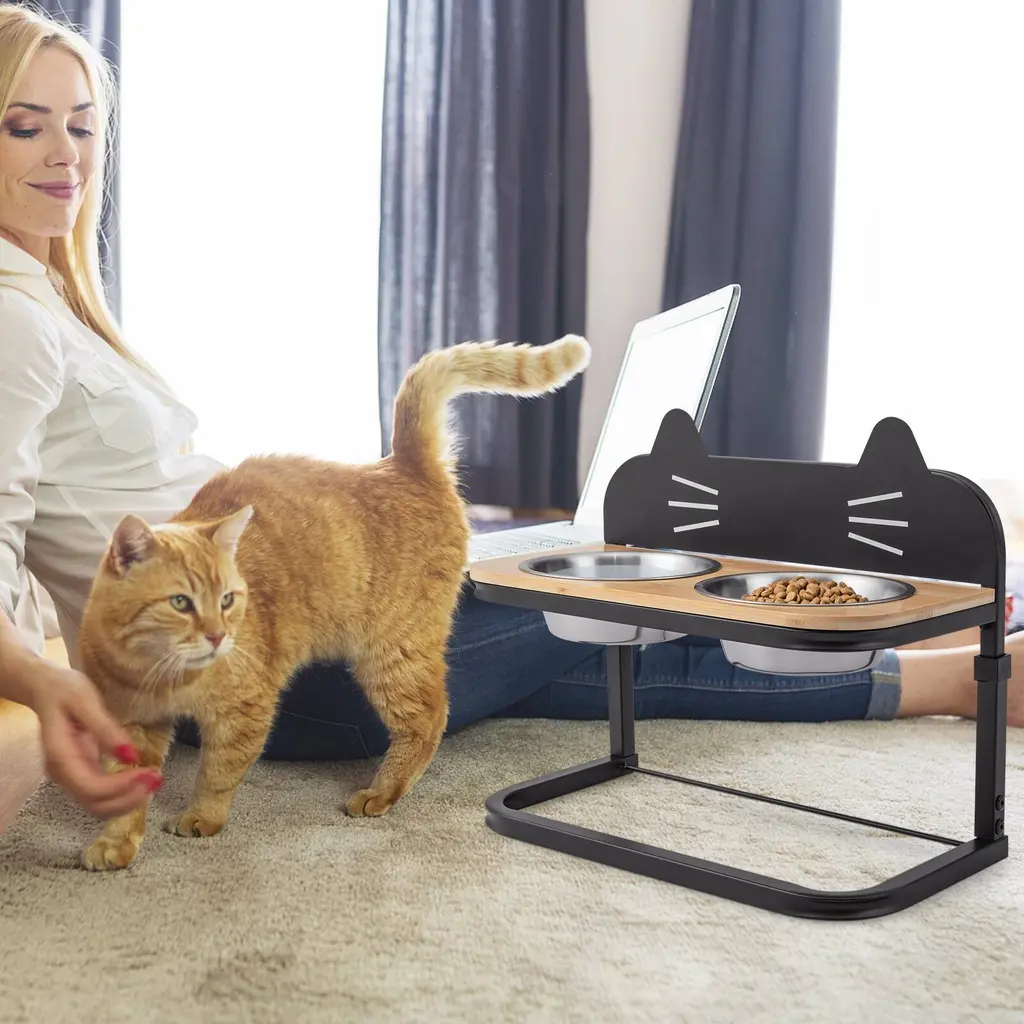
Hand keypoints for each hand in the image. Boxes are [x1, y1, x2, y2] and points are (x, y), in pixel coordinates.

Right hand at [30, 664, 162, 818]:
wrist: (44, 689)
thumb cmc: (63, 690)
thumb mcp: (85, 700)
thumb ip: (105, 729)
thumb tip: (130, 756)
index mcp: (60, 757)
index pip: (91, 787)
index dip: (122, 787)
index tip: (150, 773)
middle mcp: (62, 774)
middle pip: (95, 804)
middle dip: (129, 798)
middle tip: (157, 779)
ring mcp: (70, 777)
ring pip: (98, 806)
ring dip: (127, 800)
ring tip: (153, 781)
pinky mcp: (79, 773)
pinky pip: (100, 795)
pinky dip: (122, 794)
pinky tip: (140, 779)